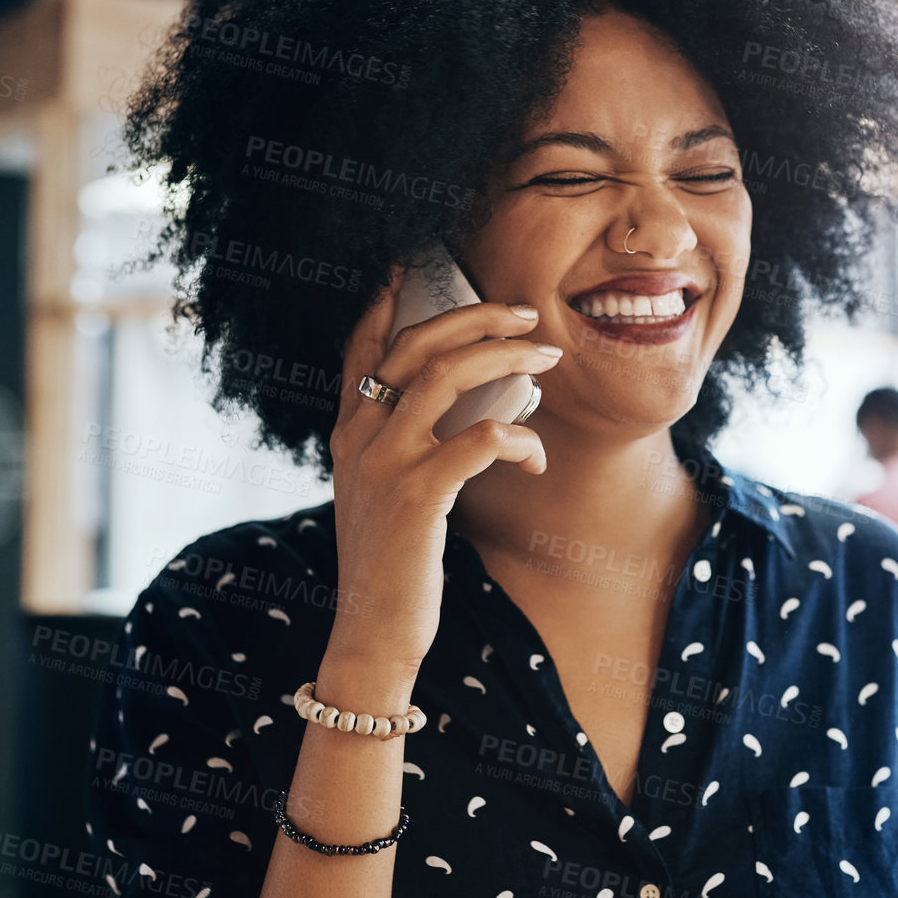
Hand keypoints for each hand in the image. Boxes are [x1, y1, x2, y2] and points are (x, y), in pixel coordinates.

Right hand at [323, 270, 560, 676]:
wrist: (372, 634)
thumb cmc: (394, 566)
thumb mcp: (387, 496)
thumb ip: (410, 448)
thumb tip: (478, 411)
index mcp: (349, 433)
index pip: (363, 348)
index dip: (386, 301)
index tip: (409, 263)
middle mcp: (359, 437)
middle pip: (416, 345)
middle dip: (476, 317)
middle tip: (526, 314)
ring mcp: (384, 463)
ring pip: (445, 376)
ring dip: (505, 358)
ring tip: (548, 357)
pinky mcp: (416, 496)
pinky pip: (476, 440)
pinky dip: (516, 437)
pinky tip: (535, 454)